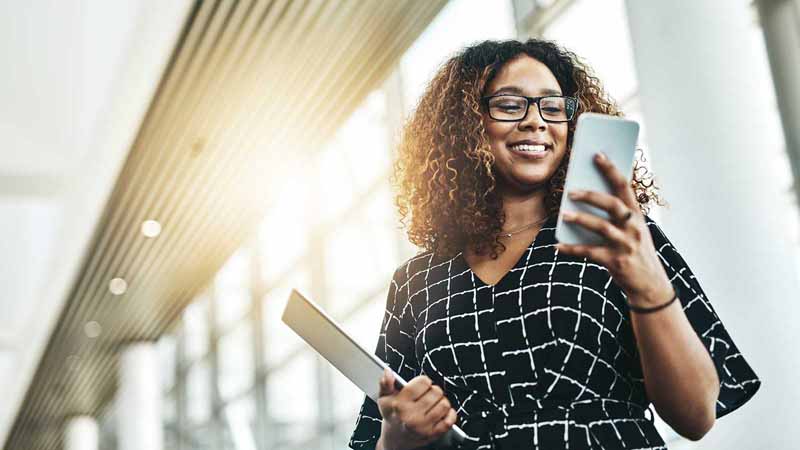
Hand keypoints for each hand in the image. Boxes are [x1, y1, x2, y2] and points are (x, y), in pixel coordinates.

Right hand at [376, 369, 457, 449]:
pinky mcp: (433, 435)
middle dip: (433, 390)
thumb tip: (388, 372)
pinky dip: (449, 414)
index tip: (421, 384)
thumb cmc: (392, 416)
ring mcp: (423, 427)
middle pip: (436, 392)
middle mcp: (412, 416)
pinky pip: (449, 420)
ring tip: (433, 403)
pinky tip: (441, 412)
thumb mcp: (384, 399)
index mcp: (400, 404)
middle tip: (427, 394)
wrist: (394, 440)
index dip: (424, 381)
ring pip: (444, 405)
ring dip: (441, 401)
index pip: (423, 382)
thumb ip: (385, 383)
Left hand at [555, 152, 672, 303]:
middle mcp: (633, 227)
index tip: (597, 155)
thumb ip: (616, 214)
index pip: (624, 186)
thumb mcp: (632, 229)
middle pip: (612, 204)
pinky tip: (558, 246)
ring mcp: (625, 244)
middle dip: (591, 195)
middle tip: (571, 191)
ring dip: (580, 219)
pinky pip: (589, 252)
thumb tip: (585, 195)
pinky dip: (571, 249)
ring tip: (564, 215)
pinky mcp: (615, 262)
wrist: (650, 284)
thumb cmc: (635, 251)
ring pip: (601, 227)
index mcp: (636, 215)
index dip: (611, 169)